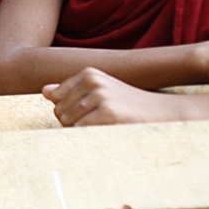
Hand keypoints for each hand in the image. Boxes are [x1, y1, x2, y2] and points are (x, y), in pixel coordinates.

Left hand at [43, 68, 178, 126]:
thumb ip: (72, 91)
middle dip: (71, 122)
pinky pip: (81, 130)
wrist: (163, 112)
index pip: (55, 98)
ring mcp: (100, 96)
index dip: (66, 111)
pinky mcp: (108, 113)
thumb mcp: (101, 91)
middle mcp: (92, 81)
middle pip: (59, 111)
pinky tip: (105, 130)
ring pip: (67, 122)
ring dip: (80, 130)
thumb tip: (45, 92)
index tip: (85, 113)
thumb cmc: (129, 104)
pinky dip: (88, 135)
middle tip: (95, 123)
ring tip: (101, 126)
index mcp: (89, 73)